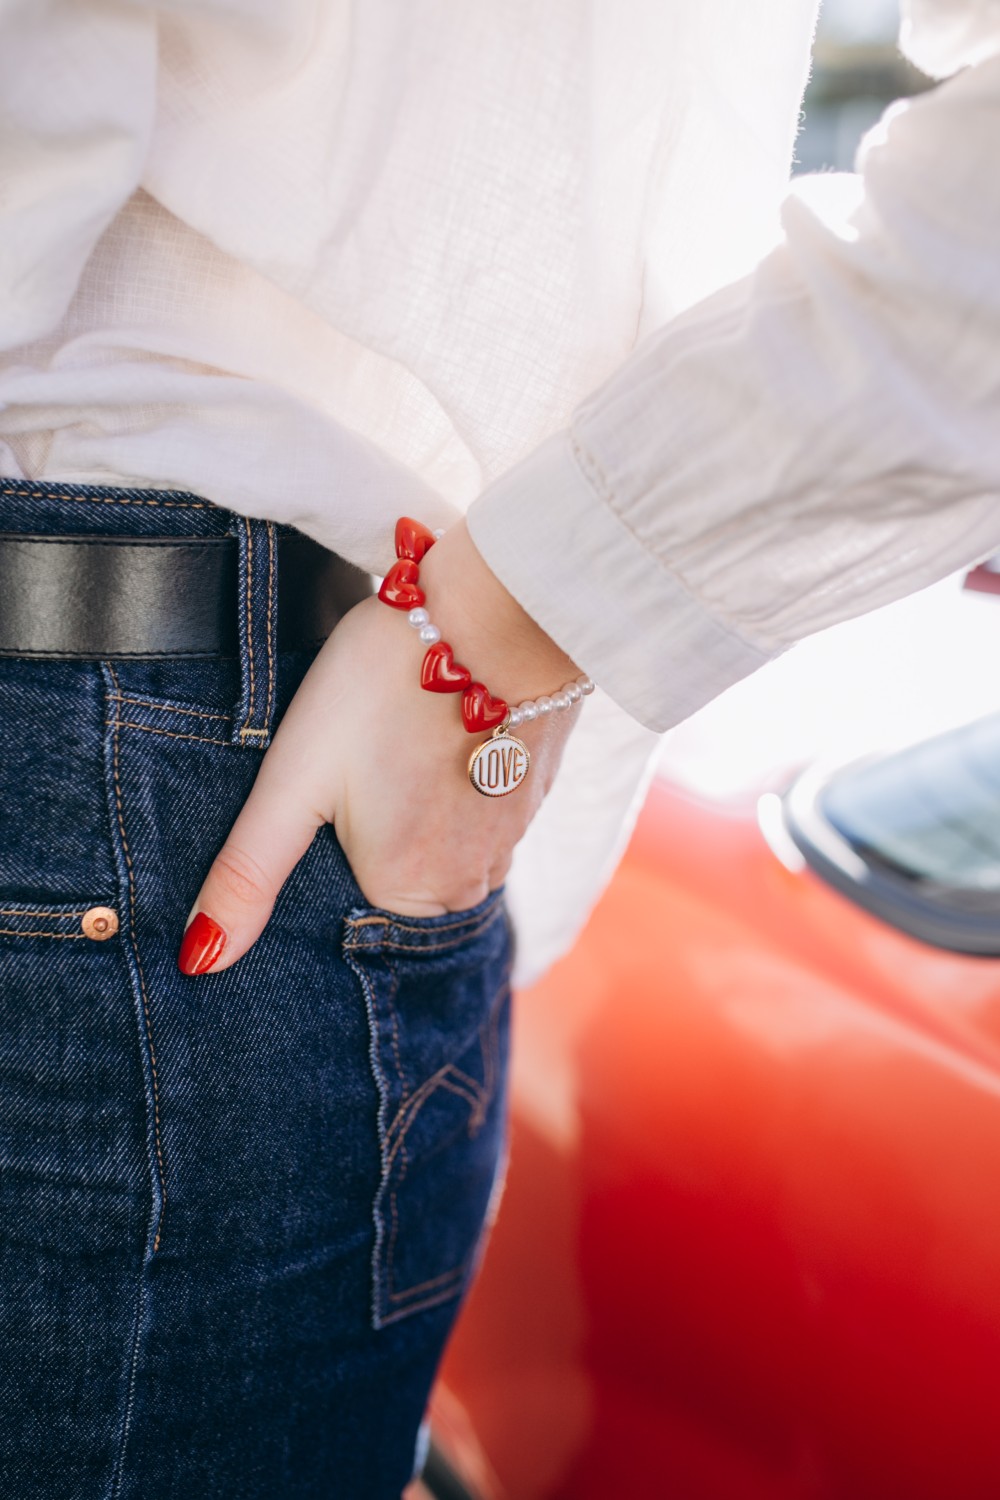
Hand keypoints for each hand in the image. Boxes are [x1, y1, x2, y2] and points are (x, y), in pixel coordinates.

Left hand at [177, 520, 582, 974]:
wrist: (491, 613)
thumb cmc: (381, 690)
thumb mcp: (292, 780)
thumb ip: (247, 875)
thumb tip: (198, 961)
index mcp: (404, 892)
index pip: (345, 899)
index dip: (326, 844)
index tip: (324, 790)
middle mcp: (468, 885)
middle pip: (397, 876)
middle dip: (374, 834)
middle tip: (358, 759)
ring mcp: (511, 841)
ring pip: (443, 844)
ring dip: (419, 810)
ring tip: (394, 744)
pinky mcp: (535, 794)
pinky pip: (481, 812)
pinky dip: (457, 784)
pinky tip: (434, 735)